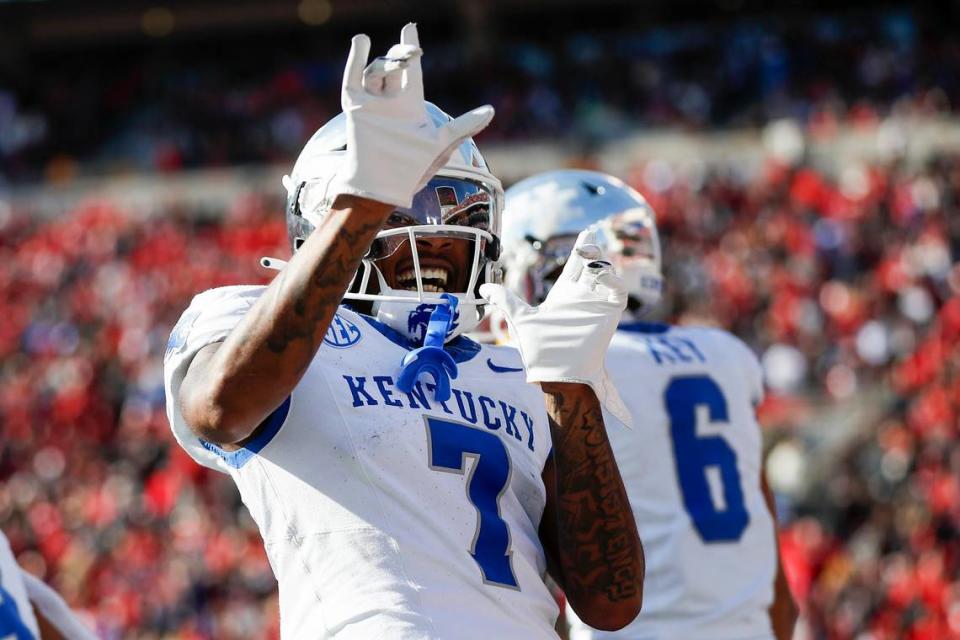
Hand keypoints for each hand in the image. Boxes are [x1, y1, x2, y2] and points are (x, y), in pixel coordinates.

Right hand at [331, 23, 493, 207]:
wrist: (382, 187)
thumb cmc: (412, 171)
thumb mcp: (441, 146)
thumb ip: (464, 126)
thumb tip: (491, 110)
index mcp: (411, 107)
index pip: (412, 71)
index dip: (411, 48)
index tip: (410, 27)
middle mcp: (390, 104)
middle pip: (393, 68)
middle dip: (400, 53)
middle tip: (410, 50)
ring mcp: (372, 105)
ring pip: (375, 72)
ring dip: (385, 62)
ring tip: (396, 63)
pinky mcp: (355, 109)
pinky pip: (352, 79)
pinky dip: (355, 59)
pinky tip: (362, 41)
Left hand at [480, 227, 632, 427]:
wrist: (557, 372)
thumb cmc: (539, 350)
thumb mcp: (519, 319)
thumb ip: (504, 300)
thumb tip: (482, 289)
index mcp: (562, 296)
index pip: (575, 266)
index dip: (582, 249)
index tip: (587, 231)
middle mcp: (581, 298)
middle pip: (593, 266)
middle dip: (594, 250)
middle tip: (590, 236)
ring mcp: (595, 305)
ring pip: (607, 275)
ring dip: (602, 262)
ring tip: (591, 256)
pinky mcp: (608, 314)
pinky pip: (617, 291)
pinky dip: (612, 280)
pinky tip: (598, 274)